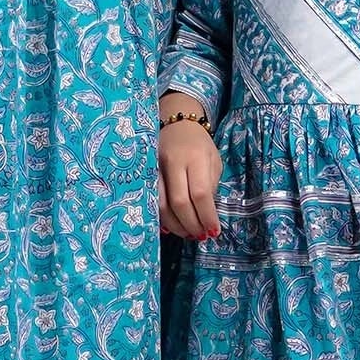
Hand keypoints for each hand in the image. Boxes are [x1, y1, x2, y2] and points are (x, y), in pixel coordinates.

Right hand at [157, 120, 221, 240]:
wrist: (176, 123)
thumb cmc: (199, 144)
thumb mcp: (213, 161)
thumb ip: (211, 186)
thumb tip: (206, 215)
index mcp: (195, 157)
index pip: (200, 193)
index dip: (207, 216)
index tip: (214, 231)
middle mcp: (173, 162)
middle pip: (179, 202)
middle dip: (191, 224)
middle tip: (201, 236)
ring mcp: (155, 168)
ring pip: (162, 205)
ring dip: (176, 225)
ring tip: (188, 233)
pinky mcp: (145, 174)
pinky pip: (151, 201)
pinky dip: (162, 218)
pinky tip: (171, 226)